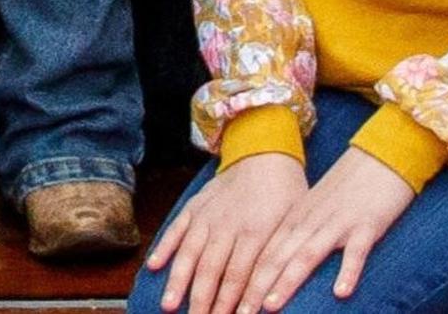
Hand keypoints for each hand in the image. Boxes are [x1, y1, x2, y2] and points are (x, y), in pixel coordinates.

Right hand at [143, 150, 306, 313]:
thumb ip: (281, 256)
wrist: (265, 149)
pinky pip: (177, 227)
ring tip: (169, 306)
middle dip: (202, 302)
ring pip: (189, 252)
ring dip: (178, 281)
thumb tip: (273, 294)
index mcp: (255, 232)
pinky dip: (165, 246)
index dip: (230, 303)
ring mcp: (207, 215)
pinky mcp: (196, 205)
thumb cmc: (286, 191)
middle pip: (211, 271)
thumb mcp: (293, 223)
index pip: (238, 276)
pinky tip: (154, 266)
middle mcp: (227, 226)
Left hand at [249, 146, 414, 304]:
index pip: (264, 254)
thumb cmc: (348, 187)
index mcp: (296, 219)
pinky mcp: (366, 225)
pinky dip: (348, 272)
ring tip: (270, 307)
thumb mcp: (315, 209)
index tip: (229, 304)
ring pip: (307, 255)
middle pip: (277, 258)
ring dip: (287, 282)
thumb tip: (279, 266)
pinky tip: (341, 293)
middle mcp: (310, 222)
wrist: (381, 155)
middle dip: (256, 288)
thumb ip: (298, 235)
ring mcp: (337, 223)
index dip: (245, 280)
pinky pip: (356, 252)